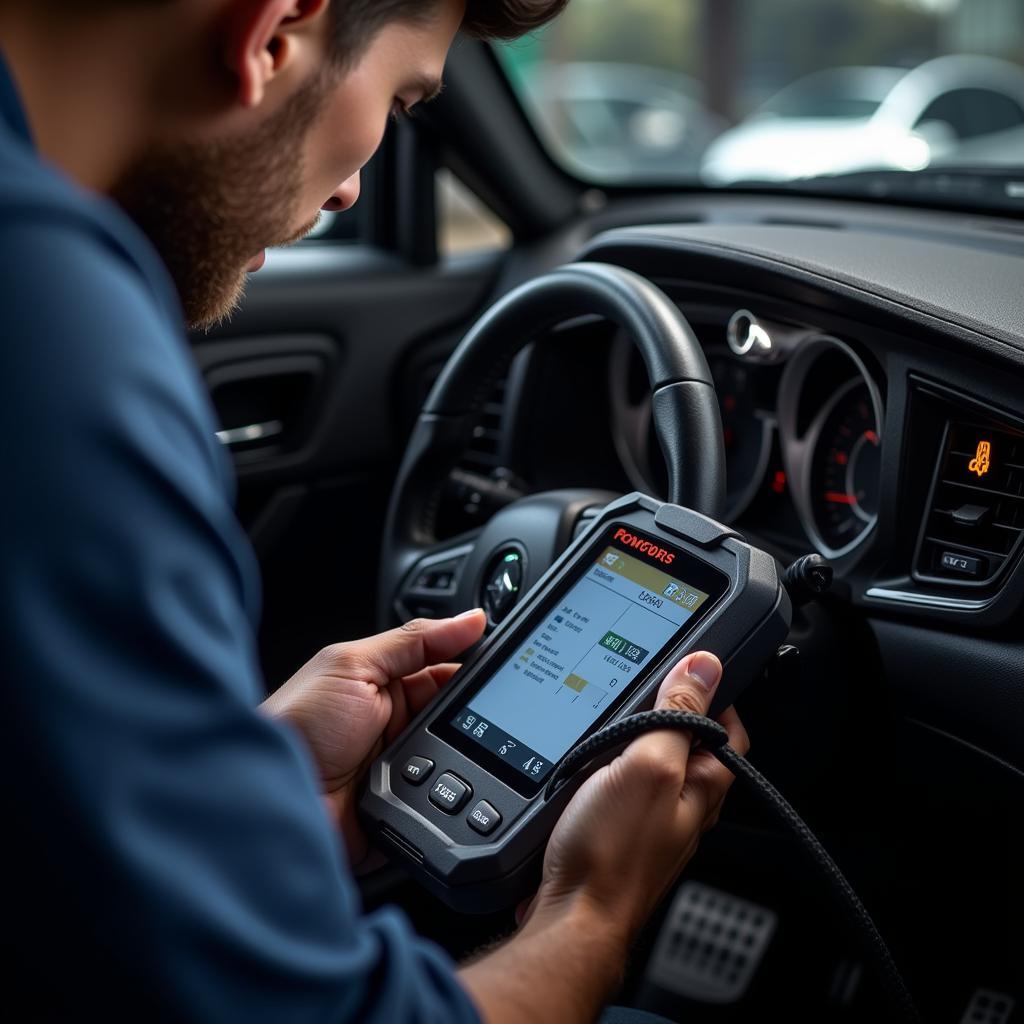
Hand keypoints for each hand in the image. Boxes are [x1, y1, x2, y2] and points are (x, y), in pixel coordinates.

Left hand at [262, 610, 486, 867]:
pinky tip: (455, 792)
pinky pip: (446, 807)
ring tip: (461, 755)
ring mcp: (404, 773)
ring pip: (462, 764)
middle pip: (462, 721)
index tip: (512, 666)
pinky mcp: (405, 814)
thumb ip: (413, 641)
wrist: (264, 801)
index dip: (479, 669)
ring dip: (465, 761)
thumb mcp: (352, 666)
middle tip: (500, 716)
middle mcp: (398, 728)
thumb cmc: (294, 726)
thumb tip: (470, 618)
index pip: (449, 672)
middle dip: (477, 720)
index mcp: (387, 686)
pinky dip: (454, 801)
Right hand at [460, 652, 747, 1023]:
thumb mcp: (649, 765)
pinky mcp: (618, 834)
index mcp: (702, 785)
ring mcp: (651, 822)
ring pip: (652, 766)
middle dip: (668, 713)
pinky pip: (622, 789)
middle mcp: (683, 806)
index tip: (686, 668)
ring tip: (607, 721)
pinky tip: (585, 766)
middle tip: (638, 687)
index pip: (728, 729)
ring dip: (633, 741)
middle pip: (688, 745)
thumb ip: (677, 716)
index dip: (714, 693)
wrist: (572, 917)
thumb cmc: (614, 854)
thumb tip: (703, 666)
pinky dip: (608, 769)